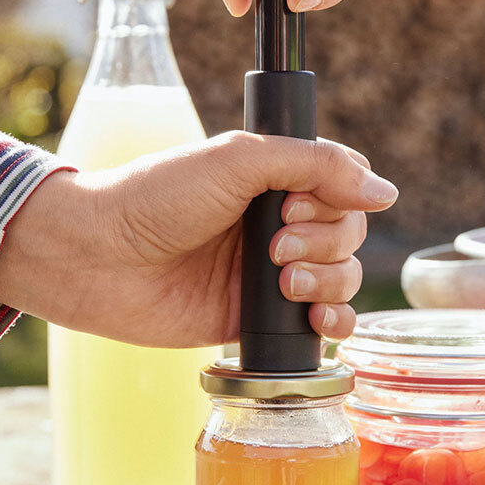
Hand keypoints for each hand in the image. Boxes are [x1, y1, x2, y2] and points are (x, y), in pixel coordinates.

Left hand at [0, 132, 395, 346]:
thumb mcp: (238, 160)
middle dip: (324, 241)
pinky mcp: (257, 320)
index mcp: (272, 181)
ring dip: (327, 279)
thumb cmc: (157, 197)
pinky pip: (321, 324)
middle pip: (349, 234)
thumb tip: (386, 191)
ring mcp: (269, 275)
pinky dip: (335, 321)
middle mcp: (276, 225)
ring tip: (278, 280)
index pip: (345, 186)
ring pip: (342, 277)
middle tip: (273, 244)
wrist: (99, 257)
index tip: (294, 203)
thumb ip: (315, 164)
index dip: (337, 198)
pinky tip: (318, 319)